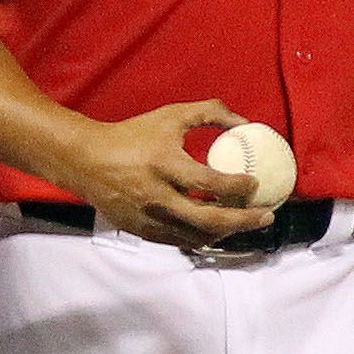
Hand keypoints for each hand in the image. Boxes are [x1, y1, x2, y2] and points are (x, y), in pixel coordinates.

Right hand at [64, 98, 271, 250]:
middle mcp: (157, 196)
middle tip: (266, 215)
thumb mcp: (171, 116)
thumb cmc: (134, 135)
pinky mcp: (143, 232)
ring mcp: (149, 218)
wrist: (87, 161)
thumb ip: (210, 113)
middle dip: (244, 221)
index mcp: (164, 164)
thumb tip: (246, 123)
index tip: (254, 182)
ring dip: (226, 232)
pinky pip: (180, 241)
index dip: (238, 187)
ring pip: (197, 237)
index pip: (210, 183)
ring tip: (244, 221)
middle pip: (209, 220)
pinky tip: (217, 227)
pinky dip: (203, 236)